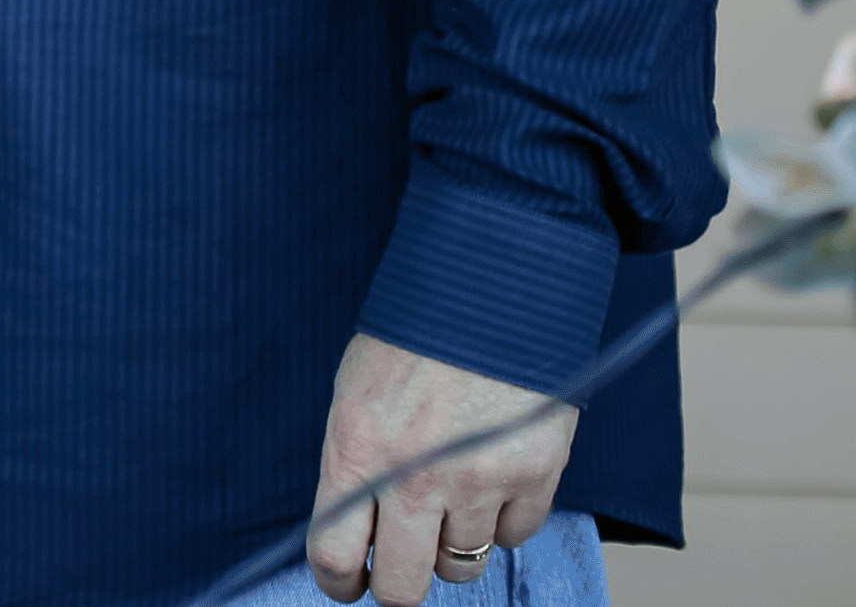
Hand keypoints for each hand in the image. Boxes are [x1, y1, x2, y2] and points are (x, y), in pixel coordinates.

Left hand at [306, 333, 575, 605]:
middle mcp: (415, 477)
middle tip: (401, 563)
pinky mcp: (534, 477)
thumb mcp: (356, 395)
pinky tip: (492, 478)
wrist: (486, 291)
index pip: (333, 555)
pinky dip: (502, 520)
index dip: (338, 581)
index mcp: (356, 451)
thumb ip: (355, 465)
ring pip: (461, 566)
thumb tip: (354, 532)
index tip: (347, 582)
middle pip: (404, 589)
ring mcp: (479, 482)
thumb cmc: (411, 339)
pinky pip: (513, 537)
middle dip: (398, 583)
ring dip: (452, 545)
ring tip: (450, 498)